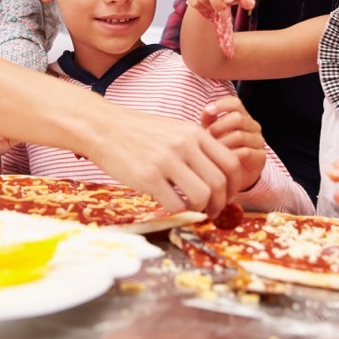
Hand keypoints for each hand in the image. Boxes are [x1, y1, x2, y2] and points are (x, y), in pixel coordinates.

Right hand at [86, 109, 242, 216]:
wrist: (103, 127)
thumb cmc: (138, 132)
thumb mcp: (174, 130)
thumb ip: (196, 149)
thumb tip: (216, 179)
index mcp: (195, 133)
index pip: (231, 163)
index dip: (235, 186)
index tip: (229, 196)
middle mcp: (184, 145)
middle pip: (220, 184)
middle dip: (220, 204)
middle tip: (212, 211)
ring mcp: (166, 161)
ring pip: (202, 196)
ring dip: (202, 210)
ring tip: (193, 211)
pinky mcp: (147, 177)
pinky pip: (175, 204)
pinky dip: (178, 211)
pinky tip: (171, 206)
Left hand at [200, 97, 265, 189]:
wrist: (233, 176)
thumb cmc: (220, 151)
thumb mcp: (211, 134)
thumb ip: (209, 120)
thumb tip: (206, 112)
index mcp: (242, 116)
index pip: (235, 103)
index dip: (221, 105)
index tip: (207, 111)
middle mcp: (253, 127)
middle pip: (238, 118)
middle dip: (218, 127)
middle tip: (207, 137)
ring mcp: (258, 141)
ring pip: (240, 135)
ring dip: (222, 142)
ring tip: (211, 150)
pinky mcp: (260, 157)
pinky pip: (246, 152)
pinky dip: (230, 155)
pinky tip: (220, 160)